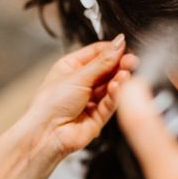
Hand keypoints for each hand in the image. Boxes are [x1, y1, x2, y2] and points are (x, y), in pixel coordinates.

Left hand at [27, 35, 136, 157]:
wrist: (46, 134)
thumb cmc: (49, 105)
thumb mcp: (77, 76)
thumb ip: (102, 62)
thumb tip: (118, 44)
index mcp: (70, 67)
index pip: (96, 53)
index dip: (111, 50)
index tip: (124, 47)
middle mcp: (81, 83)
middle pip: (106, 70)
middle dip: (118, 65)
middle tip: (130, 61)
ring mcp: (90, 101)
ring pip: (111, 86)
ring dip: (119, 80)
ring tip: (125, 75)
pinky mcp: (98, 117)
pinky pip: (110, 103)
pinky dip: (116, 95)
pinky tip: (117, 88)